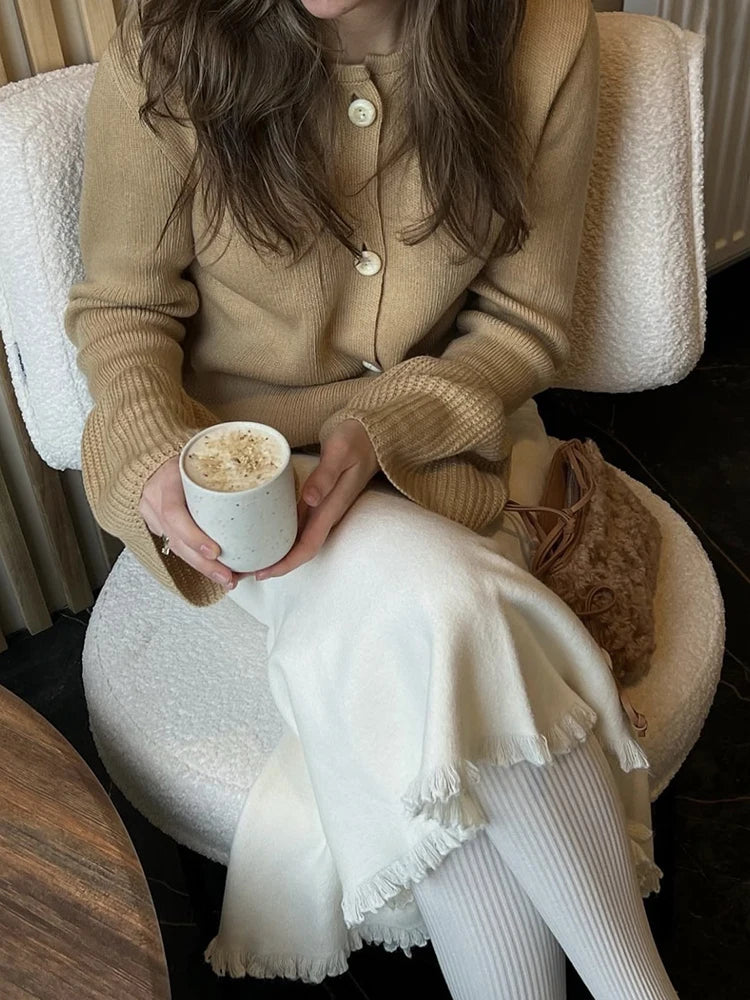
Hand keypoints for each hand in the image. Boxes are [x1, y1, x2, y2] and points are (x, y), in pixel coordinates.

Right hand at [139, 456, 241, 590]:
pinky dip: (197, 560)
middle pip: (177, 540)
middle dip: (204, 564)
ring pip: (177, 549)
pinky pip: (177, 547)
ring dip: (203, 567)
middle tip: (227, 576)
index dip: (193, 536)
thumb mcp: (202, 456)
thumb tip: (265, 478)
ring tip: (226, 578)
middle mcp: (156, 501)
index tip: (215, 551)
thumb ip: (225, 465)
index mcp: (168, 481)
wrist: (153, 460)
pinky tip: (214, 570)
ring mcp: (153, 516)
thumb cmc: (185, 458)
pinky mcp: (158, 526)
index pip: (175, 513)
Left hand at [254, 419, 378, 579]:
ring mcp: (322, 507)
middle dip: (275, 564)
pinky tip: (263, 531)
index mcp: (331, 507)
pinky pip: (297, 523)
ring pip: (297, 539)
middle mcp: (326, 513)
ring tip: (249, 556)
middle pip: (299, 549)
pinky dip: (279, 532)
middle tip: (244, 571)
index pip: (308, 546)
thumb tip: (310, 499)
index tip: (263, 572)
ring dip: (276, 551)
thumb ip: (326, 475)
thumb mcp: (340, 452)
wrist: (371, 434)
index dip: (286, 563)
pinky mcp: (317, 499)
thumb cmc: (356, 440)